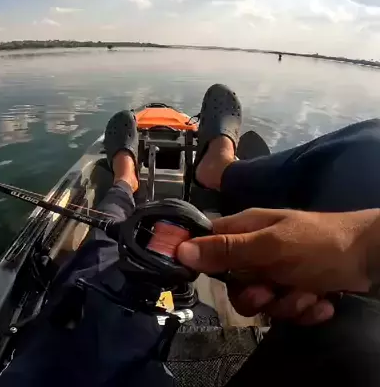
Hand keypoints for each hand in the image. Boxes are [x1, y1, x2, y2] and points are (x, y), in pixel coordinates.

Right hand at [176, 208, 378, 324]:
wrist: (373, 258)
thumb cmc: (318, 244)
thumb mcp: (269, 247)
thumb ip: (226, 250)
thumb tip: (179, 250)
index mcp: (245, 229)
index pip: (207, 244)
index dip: (204, 262)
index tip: (215, 279)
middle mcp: (257, 249)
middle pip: (234, 284)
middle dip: (254, 296)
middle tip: (269, 292)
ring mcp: (278, 270)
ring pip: (262, 301)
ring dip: (286, 304)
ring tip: (309, 294)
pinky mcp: (298, 288)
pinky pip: (287, 308)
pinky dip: (305, 309)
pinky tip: (322, 301)